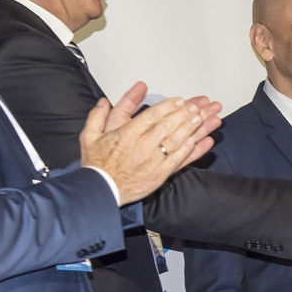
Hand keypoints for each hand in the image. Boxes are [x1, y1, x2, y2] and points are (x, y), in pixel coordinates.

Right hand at [81, 83, 222, 203]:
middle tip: (196, 106)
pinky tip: (199, 141)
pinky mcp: (159, 174)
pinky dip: (190, 150)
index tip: (179, 100)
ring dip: (191, 128)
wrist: (101, 190)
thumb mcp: (89, 135)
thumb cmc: (97, 164)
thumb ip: (97, 116)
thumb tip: (104, 101)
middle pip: (167, 126)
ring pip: (175, 141)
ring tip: (202, 118)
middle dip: (184, 114)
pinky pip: (178, 160)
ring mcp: (152, 161)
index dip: (168, 106)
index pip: (152, 116)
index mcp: (126, 135)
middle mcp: (141, 146)